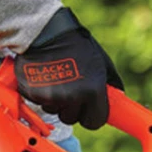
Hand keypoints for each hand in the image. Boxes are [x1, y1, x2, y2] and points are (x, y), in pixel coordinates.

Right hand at [16, 8, 123, 128]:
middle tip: (68, 89)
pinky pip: (38, 102)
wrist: (45, 29)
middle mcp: (73, 97)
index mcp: (92, 91)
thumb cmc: (76, 43)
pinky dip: (39, 93)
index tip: (87, 110)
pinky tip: (42, 75)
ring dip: (54, 101)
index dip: (90, 117)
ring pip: (53, 111)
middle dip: (70, 109)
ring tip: (55, 78)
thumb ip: (111, 82)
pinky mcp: (32, 92)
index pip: (94, 122)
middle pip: (71, 119)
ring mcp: (51, 96)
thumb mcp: (101, 61)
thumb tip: (119, 96)